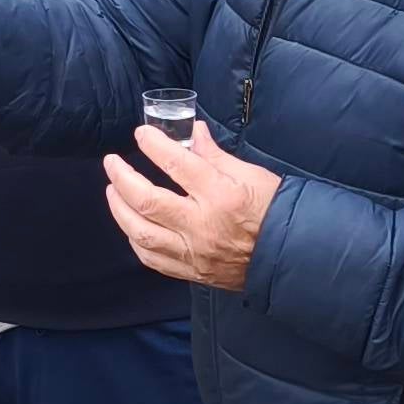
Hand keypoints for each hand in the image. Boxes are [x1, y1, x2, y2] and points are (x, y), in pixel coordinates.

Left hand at [102, 122, 279, 291]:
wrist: (291, 256)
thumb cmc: (276, 211)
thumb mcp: (251, 174)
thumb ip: (214, 155)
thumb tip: (192, 132)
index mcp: (220, 195)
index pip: (177, 164)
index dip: (154, 145)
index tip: (142, 134)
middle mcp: (202, 225)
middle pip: (147, 201)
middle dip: (122, 178)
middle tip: (112, 163)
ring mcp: (194, 252)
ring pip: (142, 233)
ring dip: (120, 210)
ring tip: (113, 191)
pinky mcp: (193, 271)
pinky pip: (153, 259)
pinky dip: (136, 240)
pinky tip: (131, 226)